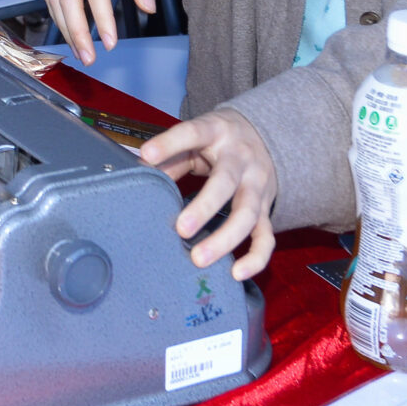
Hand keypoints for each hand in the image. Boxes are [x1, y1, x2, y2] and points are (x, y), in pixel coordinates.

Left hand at [140, 109, 279, 278]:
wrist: (264, 136)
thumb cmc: (217, 140)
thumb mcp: (195, 136)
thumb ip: (171, 154)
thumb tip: (140, 171)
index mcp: (218, 132)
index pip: (194, 133)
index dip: (169, 143)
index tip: (147, 154)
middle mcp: (241, 159)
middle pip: (226, 182)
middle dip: (204, 207)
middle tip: (181, 229)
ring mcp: (257, 185)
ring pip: (247, 214)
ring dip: (224, 238)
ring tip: (199, 258)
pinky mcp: (266, 208)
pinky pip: (266, 235)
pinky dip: (256, 257)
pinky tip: (236, 273)